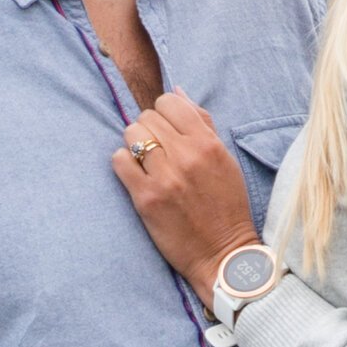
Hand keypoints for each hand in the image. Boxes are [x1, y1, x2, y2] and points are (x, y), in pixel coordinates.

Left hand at [109, 89, 256, 299]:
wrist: (223, 254)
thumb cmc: (226, 206)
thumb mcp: (224, 159)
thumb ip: (202, 123)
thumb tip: (176, 92)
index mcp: (208, 143)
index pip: (169, 102)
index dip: (164, 113)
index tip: (167, 130)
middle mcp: (186, 156)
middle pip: (146, 117)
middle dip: (149, 130)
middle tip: (158, 152)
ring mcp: (165, 177)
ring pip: (131, 135)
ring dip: (135, 146)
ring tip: (147, 164)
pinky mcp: (146, 198)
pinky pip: (119, 161)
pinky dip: (124, 165)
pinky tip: (137, 177)